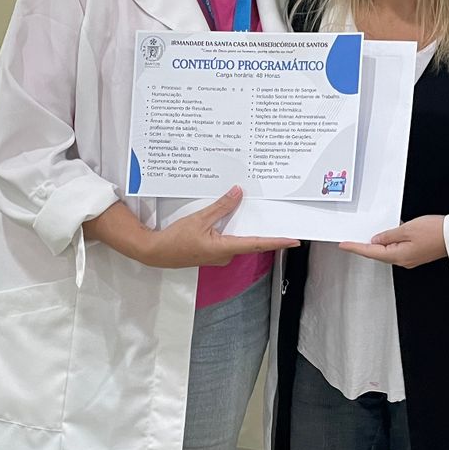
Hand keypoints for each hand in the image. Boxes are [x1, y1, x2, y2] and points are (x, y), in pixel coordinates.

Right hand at [145, 187, 298, 267]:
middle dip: (267, 233)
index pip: (258, 244)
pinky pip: (230, 241)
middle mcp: (226, 255)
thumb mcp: (199, 219)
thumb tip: (237, 193)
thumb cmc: (174, 241)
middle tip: (283, 223)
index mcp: (225, 248)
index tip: (294, 240)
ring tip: (262, 217)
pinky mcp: (213, 253)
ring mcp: (220, 256)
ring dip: (250, 230)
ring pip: (241, 241)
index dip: (278, 241)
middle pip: (252, 242)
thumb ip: (221, 206)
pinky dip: (236, 231)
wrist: (155, 252)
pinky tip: (236, 220)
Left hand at [338, 216, 447, 267]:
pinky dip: (388, 244)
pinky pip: (397, 250)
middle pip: (377, 254)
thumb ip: (389, 235)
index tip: (344, 245)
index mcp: (398, 255)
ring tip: (365, 238)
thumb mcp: (407, 229)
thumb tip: (376, 240)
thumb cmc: (436, 232)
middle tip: (350, 241)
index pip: (370, 252)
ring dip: (376, 246)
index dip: (355, 247)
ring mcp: (410, 259)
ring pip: (387, 252)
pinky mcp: (416, 255)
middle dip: (364, 247)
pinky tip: (386, 238)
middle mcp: (403, 261)